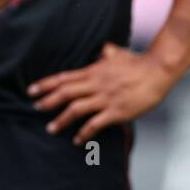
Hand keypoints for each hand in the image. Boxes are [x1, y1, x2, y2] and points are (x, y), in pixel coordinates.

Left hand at [28, 43, 173, 144]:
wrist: (158, 70)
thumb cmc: (138, 61)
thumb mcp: (116, 52)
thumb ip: (105, 52)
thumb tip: (102, 49)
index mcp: (93, 71)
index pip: (64, 78)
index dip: (46, 84)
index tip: (32, 90)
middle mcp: (95, 84)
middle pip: (65, 93)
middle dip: (48, 101)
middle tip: (35, 107)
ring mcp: (105, 98)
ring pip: (76, 109)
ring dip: (61, 119)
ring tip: (51, 128)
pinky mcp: (117, 111)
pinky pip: (96, 123)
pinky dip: (84, 133)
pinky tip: (77, 140)